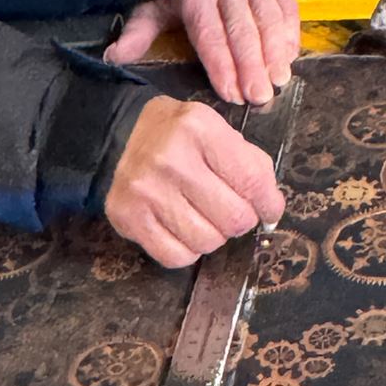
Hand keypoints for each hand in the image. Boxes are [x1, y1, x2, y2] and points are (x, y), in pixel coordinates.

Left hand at [104, 0, 299, 105]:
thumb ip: (138, 32)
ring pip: (268, 19)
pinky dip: (291, 34)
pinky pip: (287, 8)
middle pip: (242, 30)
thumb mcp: (156, 5)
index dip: (220, 65)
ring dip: (275, 52)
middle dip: (252, 66)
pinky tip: (289, 58)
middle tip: (260, 96)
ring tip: (279, 81)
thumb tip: (114, 57)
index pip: (209, 34)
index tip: (230, 93)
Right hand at [105, 95, 286, 269]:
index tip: (269, 210)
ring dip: (213, 235)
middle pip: (233, 219)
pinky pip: (177, 257)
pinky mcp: (128, 217)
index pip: (252, 181)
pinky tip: (180, 227)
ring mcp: (146, 190)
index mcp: (199, 128)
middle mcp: (171, 159)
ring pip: (207, 243)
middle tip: (229, 209)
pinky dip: (187, 250)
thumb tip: (270, 207)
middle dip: (240, 220)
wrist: (116, 136)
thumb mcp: (216, 129)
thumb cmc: (176, 135)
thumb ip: (249, 162)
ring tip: (202, 215)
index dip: (269, 203)